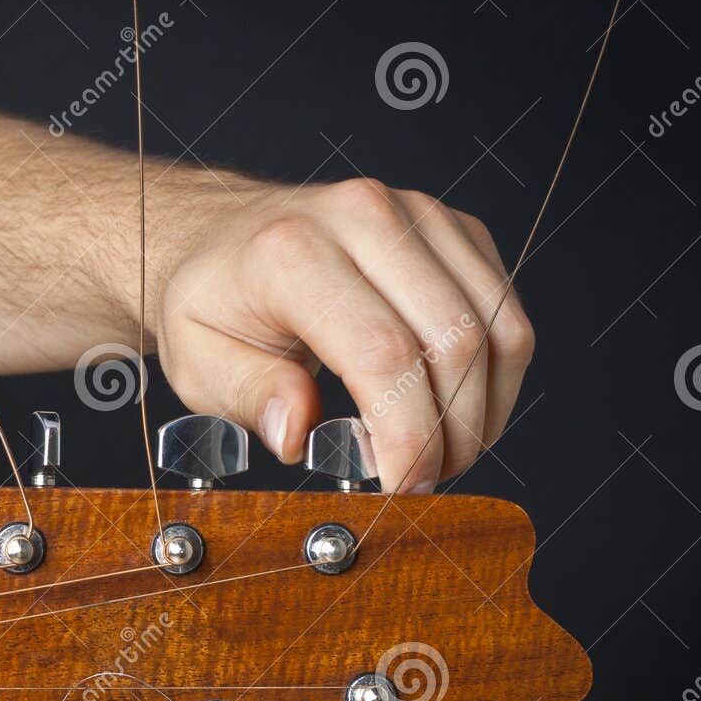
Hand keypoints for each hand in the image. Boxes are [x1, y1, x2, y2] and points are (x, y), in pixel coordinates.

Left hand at [153, 177, 533, 492]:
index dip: (407, 433)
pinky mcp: (452, 228)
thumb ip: (249, 396)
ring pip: (497, 326)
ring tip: (441, 453)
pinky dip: (493, 374)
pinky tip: (454, 409)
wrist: (220, 237)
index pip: (382, 351)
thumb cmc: (213, 302)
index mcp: (293, 251)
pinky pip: (504, 310)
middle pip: (455, 340)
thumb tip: (298, 430)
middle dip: (453, 431)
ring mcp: (417, 215)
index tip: (403, 486)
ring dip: (484, 408)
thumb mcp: (197, 361)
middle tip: (424, 482)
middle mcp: (364, 217)